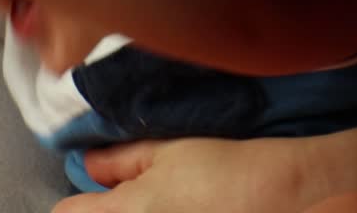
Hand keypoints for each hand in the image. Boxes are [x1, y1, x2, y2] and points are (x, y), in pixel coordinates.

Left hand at [52, 137, 323, 212]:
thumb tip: (88, 166)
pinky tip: (183, 208)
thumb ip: (119, 160)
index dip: (77, 201)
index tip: (93, 192)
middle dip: (103, 209)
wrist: (280, 193)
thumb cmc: (223, 166)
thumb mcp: (167, 150)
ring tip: (166, 202)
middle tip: (131, 194)